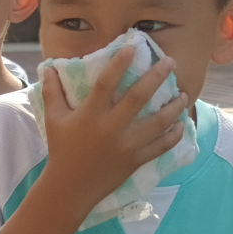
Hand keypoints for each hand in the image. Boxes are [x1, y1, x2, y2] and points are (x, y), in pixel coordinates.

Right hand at [41, 47, 187, 214]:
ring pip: (157, 122)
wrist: (70, 187)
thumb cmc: (61, 150)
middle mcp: (111, 128)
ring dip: (173, 106)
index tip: (132, 47)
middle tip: (171, 62)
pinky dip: (173, 135)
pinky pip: (161, 146)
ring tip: (183, 94)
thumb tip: (48, 67)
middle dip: (157, 77)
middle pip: (139, 97)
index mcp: (90, 115)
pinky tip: (180, 124)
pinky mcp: (136, 160)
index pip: (107, 83)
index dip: (119, 63)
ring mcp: (126, 145)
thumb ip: (52, 92)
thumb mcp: (53, 119)